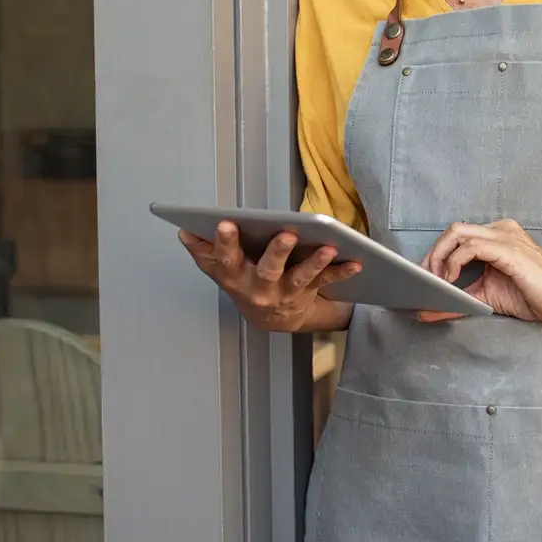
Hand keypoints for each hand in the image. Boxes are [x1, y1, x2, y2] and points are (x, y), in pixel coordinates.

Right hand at [178, 222, 360, 332]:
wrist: (272, 319)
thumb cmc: (245, 282)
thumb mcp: (222, 269)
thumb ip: (205, 251)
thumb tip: (185, 230)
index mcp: (236, 277)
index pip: (226, 259)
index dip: (225, 242)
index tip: (226, 222)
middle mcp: (260, 288)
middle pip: (268, 270)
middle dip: (277, 252)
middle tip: (286, 234)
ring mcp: (286, 293)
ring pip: (301, 278)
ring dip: (316, 262)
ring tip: (329, 248)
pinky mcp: (309, 294)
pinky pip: (327, 282)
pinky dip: (343, 272)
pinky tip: (357, 261)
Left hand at [418, 219, 541, 324]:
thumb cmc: (535, 295)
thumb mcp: (487, 298)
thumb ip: (459, 301)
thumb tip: (425, 311)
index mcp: (497, 236)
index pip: (456, 235)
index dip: (435, 254)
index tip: (423, 277)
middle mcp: (500, 230)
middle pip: (452, 230)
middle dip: (432, 254)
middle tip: (424, 280)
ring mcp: (505, 237)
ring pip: (457, 233)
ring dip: (439, 258)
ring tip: (435, 282)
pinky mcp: (509, 250)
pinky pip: (471, 248)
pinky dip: (454, 263)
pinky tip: (452, 280)